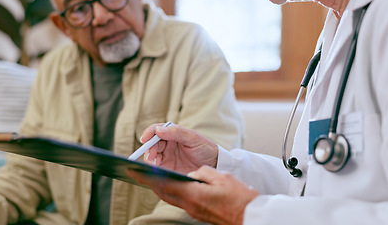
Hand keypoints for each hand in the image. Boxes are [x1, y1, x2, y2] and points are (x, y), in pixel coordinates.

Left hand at [128, 165, 258, 224]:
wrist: (251, 217)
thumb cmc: (240, 198)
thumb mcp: (222, 179)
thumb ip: (203, 174)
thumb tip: (192, 174)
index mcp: (193, 194)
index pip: (164, 184)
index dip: (147, 177)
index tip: (135, 171)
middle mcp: (190, 205)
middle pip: (164, 193)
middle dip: (150, 183)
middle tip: (140, 173)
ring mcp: (194, 211)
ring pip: (171, 198)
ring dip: (161, 188)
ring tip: (154, 178)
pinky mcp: (199, 213)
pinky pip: (180, 201)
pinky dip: (173, 192)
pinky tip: (174, 186)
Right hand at [140, 123, 218, 173]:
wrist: (215, 165)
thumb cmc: (205, 148)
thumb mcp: (193, 138)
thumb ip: (176, 132)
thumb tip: (158, 130)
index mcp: (173, 134)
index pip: (156, 131)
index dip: (149, 133)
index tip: (145, 138)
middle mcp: (168, 145)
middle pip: (151, 145)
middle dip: (148, 149)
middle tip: (151, 155)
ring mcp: (167, 157)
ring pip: (152, 156)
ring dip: (149, 159)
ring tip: (154, 164)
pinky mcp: (168, 169)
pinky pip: (157, 168)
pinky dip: (153, 169)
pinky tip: (156, 170)